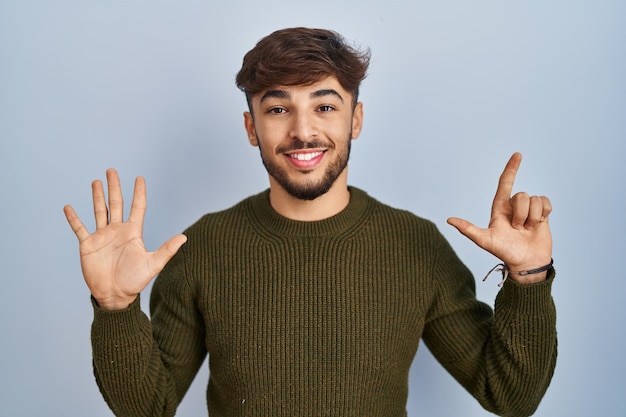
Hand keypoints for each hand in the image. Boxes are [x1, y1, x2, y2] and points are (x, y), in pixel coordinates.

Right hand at [64, 169, 186, 309]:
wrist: (115, 296)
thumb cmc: (135, 281)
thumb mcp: (153, 264)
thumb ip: (167, 250)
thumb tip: (184, 237)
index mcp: (133, 232)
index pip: (137, 207)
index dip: (139, 193)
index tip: (140, 178)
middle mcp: (117, 231)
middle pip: (116, 204)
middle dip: (114, 187)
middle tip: (111, 170)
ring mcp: (102, 237)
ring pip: (99, 211)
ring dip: (97, 197)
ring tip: (96, 181)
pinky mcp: (88, 245)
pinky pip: (79, 229)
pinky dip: (74, 219)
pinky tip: (68, 207)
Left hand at [447, 153, 552, 283]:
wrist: (527, 263)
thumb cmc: (504, 252)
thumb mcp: (485, 241)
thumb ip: (468, 229)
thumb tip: (449, 220)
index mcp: (499, 208)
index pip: (505, 183)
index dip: (511, 168)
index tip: (518, 154)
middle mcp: (514, 206)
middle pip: (521, 195)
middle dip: (521, 214)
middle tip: (517, 229)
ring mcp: (529, 210)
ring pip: (534, 200)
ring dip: (532, 217)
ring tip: (527, 230)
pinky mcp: (542, 213)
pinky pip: (546, 203)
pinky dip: (544, 214)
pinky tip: (539, 225)